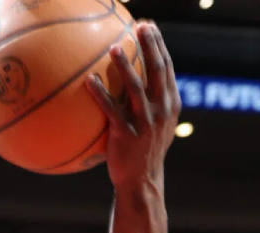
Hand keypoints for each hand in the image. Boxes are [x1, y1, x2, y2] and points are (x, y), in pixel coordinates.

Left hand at [85, 22, 180, 189]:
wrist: (141, 180)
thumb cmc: (143, 150)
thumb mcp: (155, 124)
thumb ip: (150, 102)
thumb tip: (133, 78)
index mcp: (171, 104)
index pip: (167, 68)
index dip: (159, 45)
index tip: (149, 26)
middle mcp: (162, 110)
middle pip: (157, 70)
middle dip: (150, 46)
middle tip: (140, 26)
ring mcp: (146, 122)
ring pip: (136, 88)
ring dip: (125, 66)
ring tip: (114, 47)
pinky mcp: (128, 134)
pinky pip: (112, 110)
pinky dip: (101, 94)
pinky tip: (89, 81)